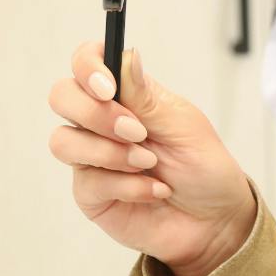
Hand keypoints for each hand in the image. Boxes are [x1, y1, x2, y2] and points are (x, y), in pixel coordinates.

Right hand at [48, 44, 256, 275]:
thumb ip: (147, 95)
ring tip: (151, 164)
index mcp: (128, 96)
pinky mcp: (91, 194)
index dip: (88, 66)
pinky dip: (128, 185)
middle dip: (96, 114)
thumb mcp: (183, 123)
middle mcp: (102, 123)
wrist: (213, 219)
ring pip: (64, 141)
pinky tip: (155, 189)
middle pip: (62, 97)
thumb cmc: (203, 166)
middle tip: (137, 131)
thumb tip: (126, 55)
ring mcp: (93, 158)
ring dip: (111, 152)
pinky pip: (88, 181)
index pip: (88, 64)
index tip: (107, 86)